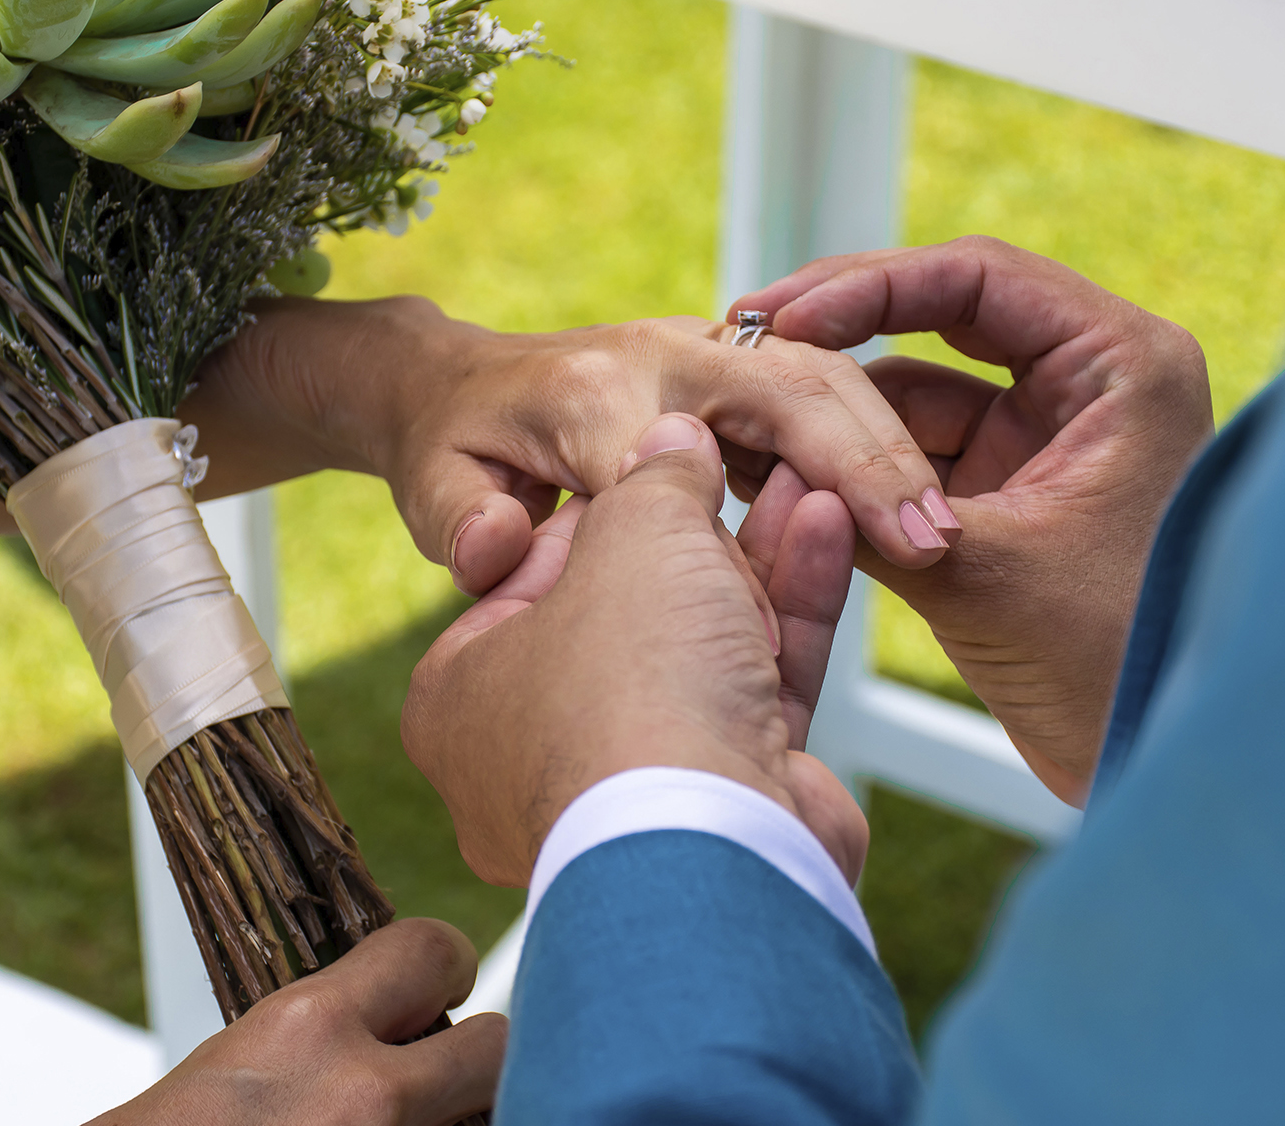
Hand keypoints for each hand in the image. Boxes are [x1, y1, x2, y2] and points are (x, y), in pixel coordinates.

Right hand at [88, 919, 503, 1125]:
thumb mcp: (241, 1059)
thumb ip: (324, 1033)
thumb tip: (392, 1019)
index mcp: (309, 1028)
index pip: (432, 949)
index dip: (444, 964)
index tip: (438, 984)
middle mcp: (362, 1097)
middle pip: (495, 1047)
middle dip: (478, 1056)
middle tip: (448, 1069)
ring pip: (484, 1118)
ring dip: (458, 1115)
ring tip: (411, 1117)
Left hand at [185, 296, 955, 594]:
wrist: (463, 384)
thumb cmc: (454, 447)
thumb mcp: (438, 486)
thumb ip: (463, 519)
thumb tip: (492, 549)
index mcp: (593, 394)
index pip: (678, 456)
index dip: (739, 520)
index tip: (792, 564)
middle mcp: (665, 365)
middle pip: (787, 392)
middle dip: (860, 461)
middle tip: (930, 540)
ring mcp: (711, 369)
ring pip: (824, 392)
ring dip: (886, 458)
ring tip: (943, 537)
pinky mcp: (742, 394)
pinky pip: (822, 412)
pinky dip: (871, 457)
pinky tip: (914, 521)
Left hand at [402, 412, 866, 888]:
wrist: (712, 841)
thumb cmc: (630, 683)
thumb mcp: (632, 534)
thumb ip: (654, 478)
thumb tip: (674, 442)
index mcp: (460, 693)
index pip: (534, 569)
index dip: (606, 503)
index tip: (658, 458)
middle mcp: (531, 751)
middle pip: (627, 612)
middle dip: (697, 536)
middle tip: (740, 466)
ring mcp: (629, 787)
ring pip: (700, 650)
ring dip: (756, 561)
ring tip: (806, 479)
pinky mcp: (721, 801)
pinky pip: (754, 690)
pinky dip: (789, 612)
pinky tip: (825, 526)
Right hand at [732, 236, 1213, 803]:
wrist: (1153, 760)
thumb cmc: (1112, 664)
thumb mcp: (979, 572)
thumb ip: (870, 508)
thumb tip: (760, 456)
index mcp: (1120, 365)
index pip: (978, 277)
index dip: (867, 286)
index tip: (782, 317)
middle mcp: (1088, 382)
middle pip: (941, 317)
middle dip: (840, 332)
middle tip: (748, 337)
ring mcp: (1045, 436)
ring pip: (915, 391)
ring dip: (836, 410)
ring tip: (748, 421)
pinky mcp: (1010, 489)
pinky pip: (914, 451)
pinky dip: (852, 462)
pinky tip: (778, 466)